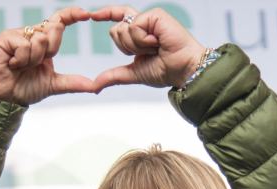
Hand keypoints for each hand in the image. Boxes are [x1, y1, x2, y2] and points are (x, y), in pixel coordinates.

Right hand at [0, 6, 96, 104]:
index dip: (72, 15)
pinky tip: (12, 65)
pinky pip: (25, 45)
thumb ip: (72, 82)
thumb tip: (94, 87)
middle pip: (55, 29)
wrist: (3, 98)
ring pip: (41, 39)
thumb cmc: (23, 88)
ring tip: (20, 66)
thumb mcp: (52, 84)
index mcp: (44, 41)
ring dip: (34, 59)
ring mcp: (19, 34)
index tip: (86, 14)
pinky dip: (22, 59)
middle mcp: (32, 34)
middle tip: (35, 63)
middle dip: (50, 50)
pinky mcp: (6, 37)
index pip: (60, 21)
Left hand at [91, 6, 206, 89]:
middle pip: (116, 30)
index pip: (118, 19)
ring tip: (155, 47)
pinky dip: (142, 40)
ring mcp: (150, 18)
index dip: (105, 14)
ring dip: (137, 45)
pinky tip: (157, 42)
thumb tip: (95, 86)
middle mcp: (144, 23)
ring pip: (123, 29)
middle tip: (148, 52)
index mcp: (140, 33)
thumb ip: (114, 75)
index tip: (92, 15)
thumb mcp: (134, 73)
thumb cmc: (166, 70)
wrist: (183, 70)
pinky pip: (134, 25)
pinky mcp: (155, 15)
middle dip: (127, 48)